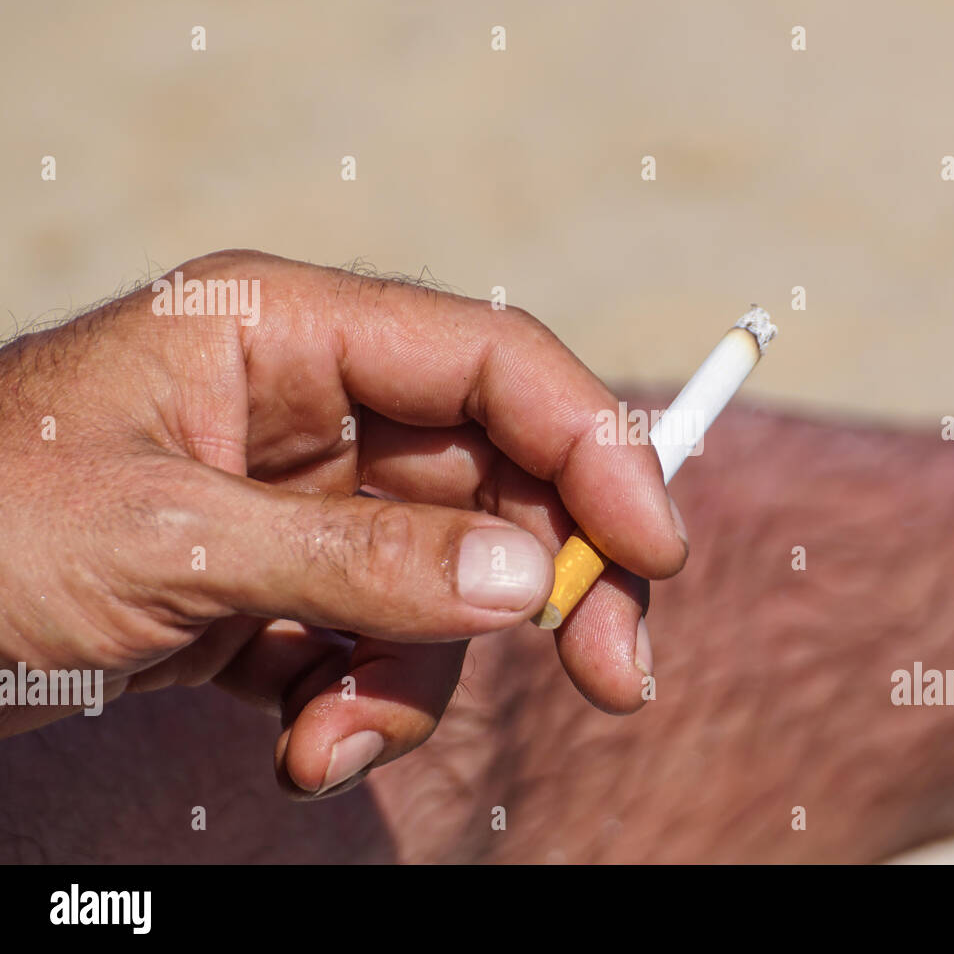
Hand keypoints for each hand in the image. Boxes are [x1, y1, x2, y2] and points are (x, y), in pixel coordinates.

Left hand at [0, 250, 686, 795]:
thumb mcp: (170, 539)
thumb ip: (356, 558)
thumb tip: (525, 583)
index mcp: (290, 332)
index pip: (493, 364)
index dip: (595, 445)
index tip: (654, 550)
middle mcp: (313, 408)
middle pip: (498, 478)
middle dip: (551, 583)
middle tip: (616, 676)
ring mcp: (302, 504)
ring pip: (446, 579)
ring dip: (421, 673)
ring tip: (335, 745)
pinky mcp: (282, 588)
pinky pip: (379, 640)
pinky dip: (363, 702)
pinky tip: (301, 749)